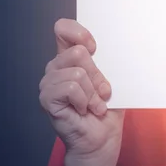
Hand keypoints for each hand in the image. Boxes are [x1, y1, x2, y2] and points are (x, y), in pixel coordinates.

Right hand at [39, 19, 124, 165]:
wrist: (102, 136)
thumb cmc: (108, 106)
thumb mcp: (113, 77)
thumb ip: (108, 59)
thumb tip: (118, 42)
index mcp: (70, 57)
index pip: (63, 29)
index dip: (79, 33)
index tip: (95, 48)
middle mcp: (57, 67)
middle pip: (79, 52)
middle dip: (98, 75)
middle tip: (102, 92)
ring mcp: (49, 82)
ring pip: (78, 73)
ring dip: (93, 92)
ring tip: (95, 104)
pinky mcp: (47, 99)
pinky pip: (71, 88)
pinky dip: (85, 100)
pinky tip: (84, 110)